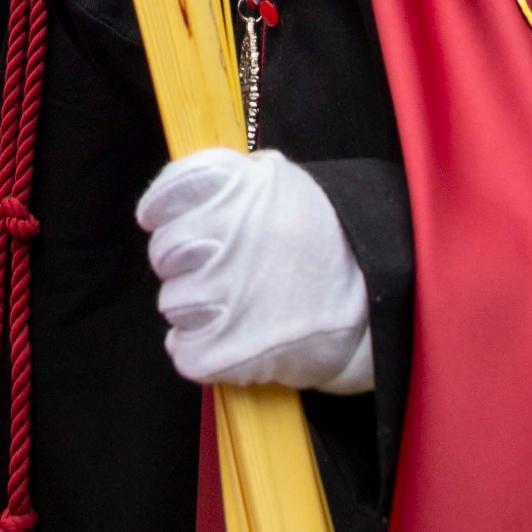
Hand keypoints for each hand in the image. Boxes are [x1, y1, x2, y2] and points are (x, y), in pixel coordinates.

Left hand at [136, 147, 372, 393]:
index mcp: (240, 187)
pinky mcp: (227, 350)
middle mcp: (229, 234)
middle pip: (164, 251)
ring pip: (171, 302)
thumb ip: (228, 182)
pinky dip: (198, 348)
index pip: (170, 192)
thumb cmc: (321, 238)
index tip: (163, 219)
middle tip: (212, 267)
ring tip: (232, 304)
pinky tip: (226, 336)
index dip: (161, 208)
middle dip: (181, 262)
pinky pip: (183, 350)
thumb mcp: (279, 183)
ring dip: (194, 307)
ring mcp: (227, 294)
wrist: (369, 304)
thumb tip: (175, 195)